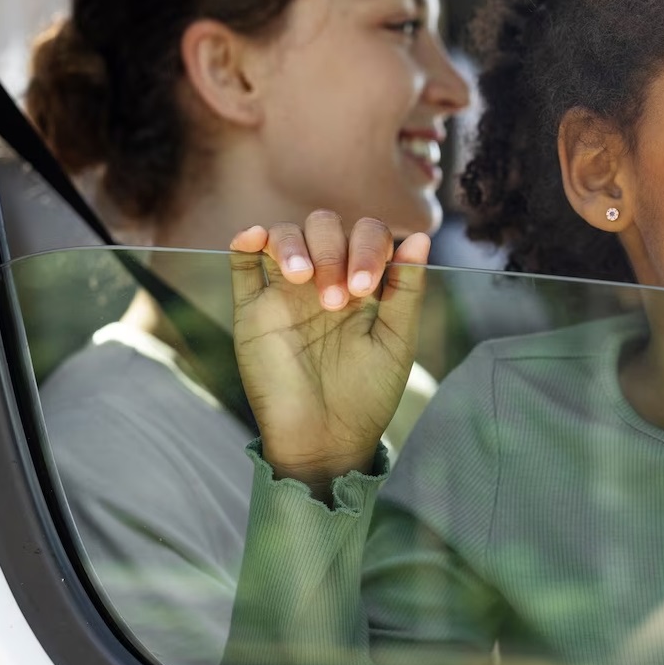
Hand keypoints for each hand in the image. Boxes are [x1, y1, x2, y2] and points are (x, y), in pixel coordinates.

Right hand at [229, 210, 429, 495]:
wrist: (325, 438)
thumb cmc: (367, 394)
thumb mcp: (397, 341)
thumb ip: (407, 288)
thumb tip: (421, 236)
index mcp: (364, 281)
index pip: (366, 234)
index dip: (369, 247)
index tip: (366, 288)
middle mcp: (325, 278)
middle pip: (324, 226)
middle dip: (333, 250)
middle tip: (337, 300)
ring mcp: (286, 291)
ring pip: (285, 236)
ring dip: (296, 246)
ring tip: (304, 281)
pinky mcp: (253, 309)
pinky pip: (242, 264)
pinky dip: (246, 242)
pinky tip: (255, 238)